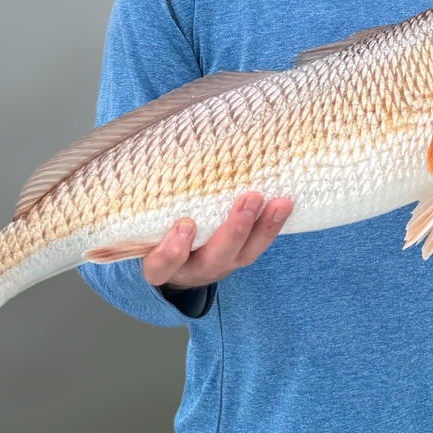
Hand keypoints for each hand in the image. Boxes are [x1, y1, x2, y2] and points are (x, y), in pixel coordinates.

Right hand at [141, 192, 292, 290]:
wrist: (181, 265)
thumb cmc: (159, 235)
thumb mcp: (147, 230)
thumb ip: (150, 211)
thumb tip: (157, 162)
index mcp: (163, 267)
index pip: (162, 265)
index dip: (173, 250)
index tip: (184, 226)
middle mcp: (194, 270)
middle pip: (215, 257)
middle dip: (234, 230)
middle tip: (249, 199)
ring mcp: (222, 265)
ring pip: (245, 253)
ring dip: (264, 227)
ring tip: (280, 202)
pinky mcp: (241, 257)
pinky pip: (259, 245)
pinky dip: (272, 225)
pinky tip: (285, 204)